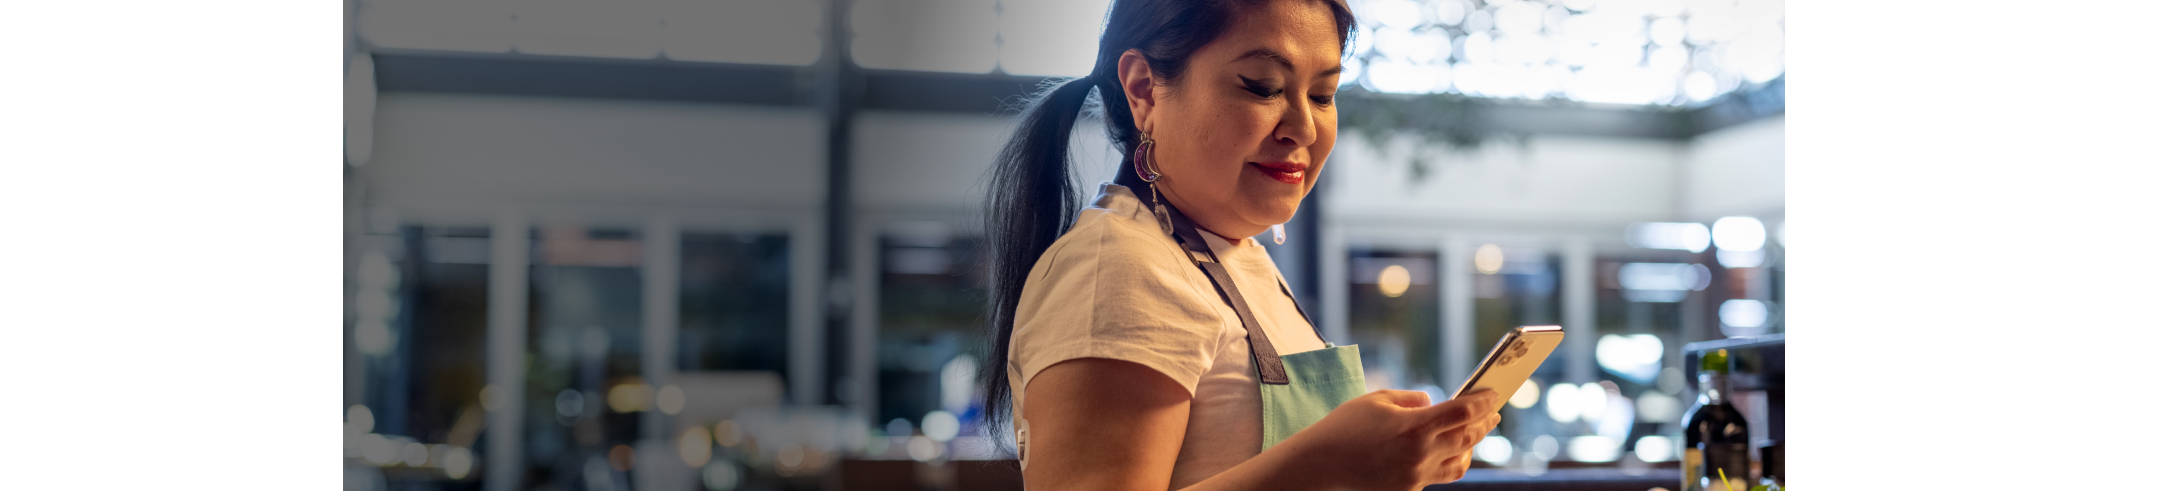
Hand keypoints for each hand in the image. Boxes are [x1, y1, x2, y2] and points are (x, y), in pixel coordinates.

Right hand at [1278, 389, 1504, 490]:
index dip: (1482, 402)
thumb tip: (1432, 404)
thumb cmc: (1345, 427)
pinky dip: (1449, 461)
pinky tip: (1449, 451)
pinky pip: (1439, 475)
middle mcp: (1420, 455)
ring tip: (1474, 432)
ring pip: (1460, 462)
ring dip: (1472, 445)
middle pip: (1468, 437)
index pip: (1463, 412)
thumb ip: (1410, 399)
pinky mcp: (1409, 489)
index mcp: (1414, 428)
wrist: (1321, 465)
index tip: (1493, 394)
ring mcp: (1416, 476)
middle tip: (1493, 412)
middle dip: (1485, 422)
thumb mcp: (1377, 400)